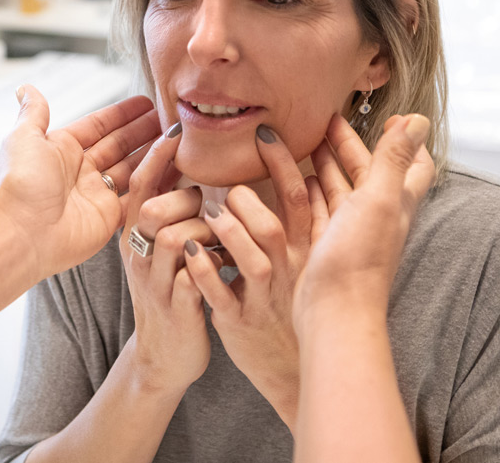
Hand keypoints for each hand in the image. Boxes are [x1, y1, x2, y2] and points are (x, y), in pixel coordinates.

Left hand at [0, 85, 159, 280]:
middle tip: (168, 118)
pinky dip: (155, 183)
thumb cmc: (19, 184)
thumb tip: (25, 88)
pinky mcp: (108, 218)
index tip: (145, 102)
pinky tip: (172, 167)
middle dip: (143, 131)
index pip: (98, 126)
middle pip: (118, 145)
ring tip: (176, 136)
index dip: (121, 114)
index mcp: (60, 149)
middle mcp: (79, 171)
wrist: (21, 234)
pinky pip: (137, 196)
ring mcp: (95, 195)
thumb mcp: (24, 138)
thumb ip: (34, 112)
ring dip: (152, 153)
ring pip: (131, 168)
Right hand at [121, 124, 215, 395]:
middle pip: (151, 207)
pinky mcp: (177, 309)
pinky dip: (216, 264)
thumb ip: (169, 210)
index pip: (138, 184)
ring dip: (207, 229)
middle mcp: (138, 256)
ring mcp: (155, 283)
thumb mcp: (160, 249)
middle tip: (209, 199)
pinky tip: (230, 261)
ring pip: (175, 238)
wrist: (163, 356)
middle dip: (185, 196)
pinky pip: (193, 278)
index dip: (156, 155)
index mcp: (133, 235)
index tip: (178, 130)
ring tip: (224, 233)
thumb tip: (188, 160)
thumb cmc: (171, 289)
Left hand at [182, 126, 313, 428]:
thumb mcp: (302, 260)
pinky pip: (223, 296)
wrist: (287, 367)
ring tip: (211, 215)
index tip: (264, 132)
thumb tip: (309, 171)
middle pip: (277, 227)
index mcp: (304, 251)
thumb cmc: (290, 302)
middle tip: (229, 190)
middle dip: (250, 202)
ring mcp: (264, 298)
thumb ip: (302, 219)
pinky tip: (191, 252)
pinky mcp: (240, 321)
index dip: (285, 162)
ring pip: (254, 261)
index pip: (302, 199)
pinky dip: (205, 272)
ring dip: (229, 232)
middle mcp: (288, 273)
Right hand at [294, 113, 433, 329]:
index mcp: (396, 203)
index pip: (411, 165)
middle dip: (351, 144)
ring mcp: (348, 231)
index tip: (392, 118)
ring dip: (327, 162)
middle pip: (367, 171)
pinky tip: (296, 179)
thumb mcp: (379, 199)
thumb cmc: (360, 260)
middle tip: (328, 119)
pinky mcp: (323, 245)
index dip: (405, 141)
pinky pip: (317, 208)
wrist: (334, 313)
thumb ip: (394, 158)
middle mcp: (376, 216)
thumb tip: (419, 119)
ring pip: (340, 188)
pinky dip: (309, 188)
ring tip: (307, 139)